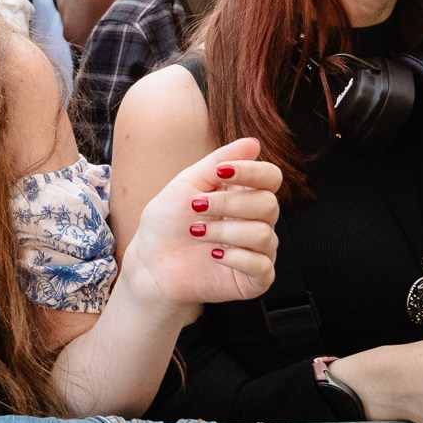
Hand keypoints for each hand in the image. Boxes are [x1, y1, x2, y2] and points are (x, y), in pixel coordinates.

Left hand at [120, 137, 279, 311]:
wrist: (151, 261)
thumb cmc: (168, 221)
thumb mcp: (189, 183)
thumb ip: (221, 161)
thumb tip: (253, 142)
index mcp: (244, 195)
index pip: (271, 177)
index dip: (252, 172)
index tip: (222, 172)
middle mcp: (257, 221)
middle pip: (268, 204)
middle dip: (228, 203)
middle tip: (196, 207)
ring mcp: (258, 251)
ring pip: (262, 234)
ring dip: (223, 231)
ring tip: (197, 233)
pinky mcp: (254, 279)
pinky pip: (262, 266)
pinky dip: (235, 258)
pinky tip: (214, 256)